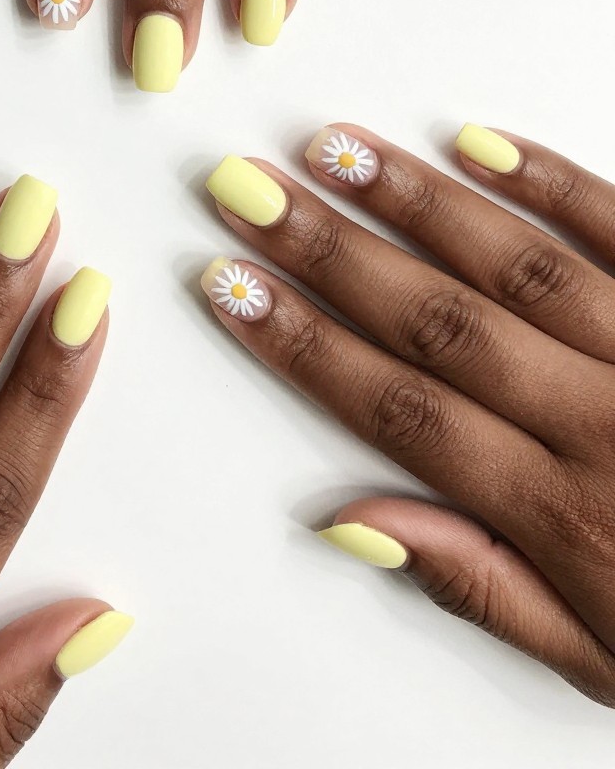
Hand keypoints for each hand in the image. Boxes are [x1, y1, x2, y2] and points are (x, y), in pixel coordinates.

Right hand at [203, 126, 614, 704]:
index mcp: (566, 515)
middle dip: (327, 252)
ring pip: (518, 267)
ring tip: (333, 151)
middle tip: (248, 190)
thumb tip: (352, 520)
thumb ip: (479, 583)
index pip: (397, 409)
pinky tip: (480, 144)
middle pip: (436, 323)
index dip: (301, 344)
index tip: (231, 288)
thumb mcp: (605, 663)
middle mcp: (604, 423)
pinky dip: (557, 184)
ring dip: (416, 203)